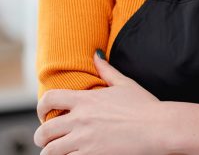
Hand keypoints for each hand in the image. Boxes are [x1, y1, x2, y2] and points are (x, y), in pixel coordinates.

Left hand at [34, 51, 166, 154]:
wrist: (157, 127)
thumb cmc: (144, 105)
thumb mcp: (124, 83)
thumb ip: (106, 70)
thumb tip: (96, 55)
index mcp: (86, 100)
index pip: (50, 99)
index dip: (41, 107)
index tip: (45, 114)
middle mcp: (81, 120)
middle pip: (44, 131)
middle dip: (42, 137)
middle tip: (49, 140)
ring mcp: (84, 140)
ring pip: (50, 152)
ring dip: (51, 153)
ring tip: (59, 152)